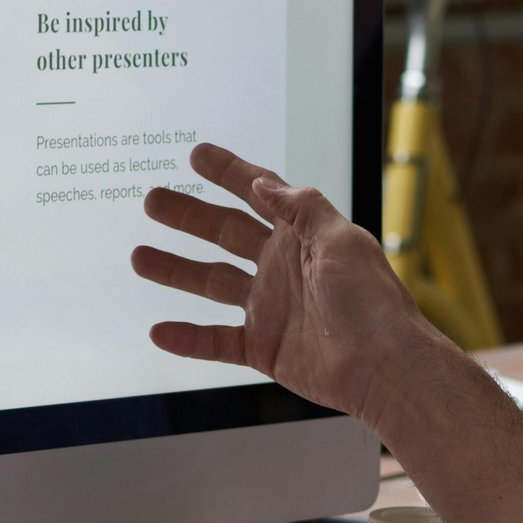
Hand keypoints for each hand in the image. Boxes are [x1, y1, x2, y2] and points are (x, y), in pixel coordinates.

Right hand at [133, 142, 431, 428]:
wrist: (383, 367)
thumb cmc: (371, 302)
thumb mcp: (341, 240)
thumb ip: (302, 208)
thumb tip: (264, 182)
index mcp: (302, 236)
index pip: (258, 195)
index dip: (229, 172)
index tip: (196, 155)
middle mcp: (282, 267)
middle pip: (224, 234)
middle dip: (188, 216)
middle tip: (151, 200)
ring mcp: (271, 308)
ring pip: (211, 283)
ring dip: (176, 270)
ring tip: (139, 256)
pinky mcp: (264, 348)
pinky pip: (216, 342)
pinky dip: (187, 339)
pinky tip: (158, 330)